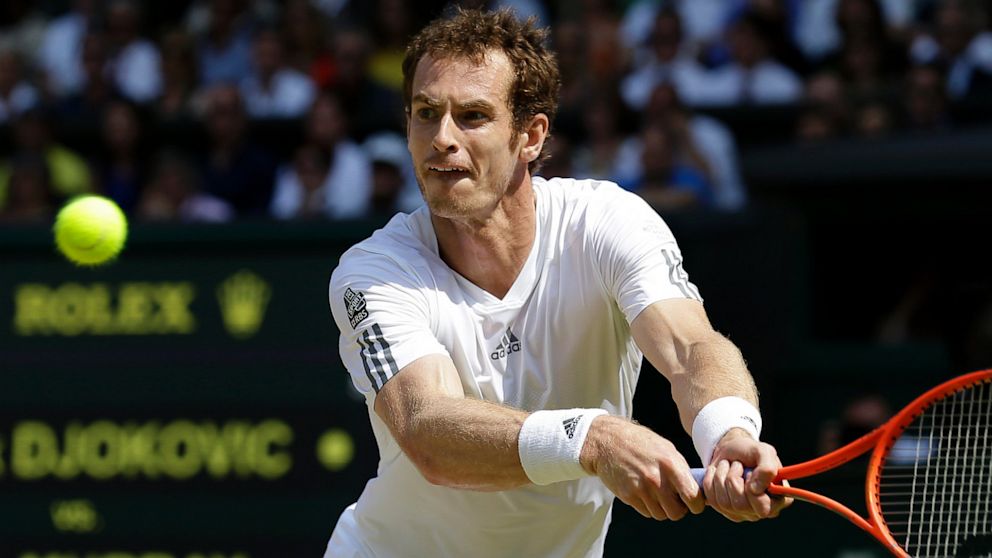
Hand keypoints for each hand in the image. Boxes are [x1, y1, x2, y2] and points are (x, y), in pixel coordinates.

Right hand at [581, 416, 704, 520]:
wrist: (608, 440)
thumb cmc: (640, 442)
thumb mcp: (666, 448)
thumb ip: (681, 469)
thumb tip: (697, 490)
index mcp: (671, 464)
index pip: (692, 497)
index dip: (696, 504)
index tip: (694, 504)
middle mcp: (656, 478)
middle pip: (676, 513)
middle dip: (678, 509)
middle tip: (674, 501)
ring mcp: (641, 488)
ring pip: (660, 515)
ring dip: (662, 509)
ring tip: (657, 494)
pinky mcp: (628, 495)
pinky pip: (646, 512)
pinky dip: (648, 506)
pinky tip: (644, 492)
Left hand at [701, 428, 792, 521]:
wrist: (731, 450)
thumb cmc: (750, 452)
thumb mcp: (763, 451)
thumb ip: (767, 468)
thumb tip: (755, 490)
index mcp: (778, 500)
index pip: (764, 508)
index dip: (752, 490)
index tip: (749, 473)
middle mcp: (761, 511)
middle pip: (740, 506)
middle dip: (733, 478)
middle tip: (736, 465)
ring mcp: (742, 513)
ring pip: (724, 503)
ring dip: (721, 477)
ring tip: (727, 466)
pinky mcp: (723, 510)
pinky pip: (711, 499)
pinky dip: (711, 480)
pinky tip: (718, 472)